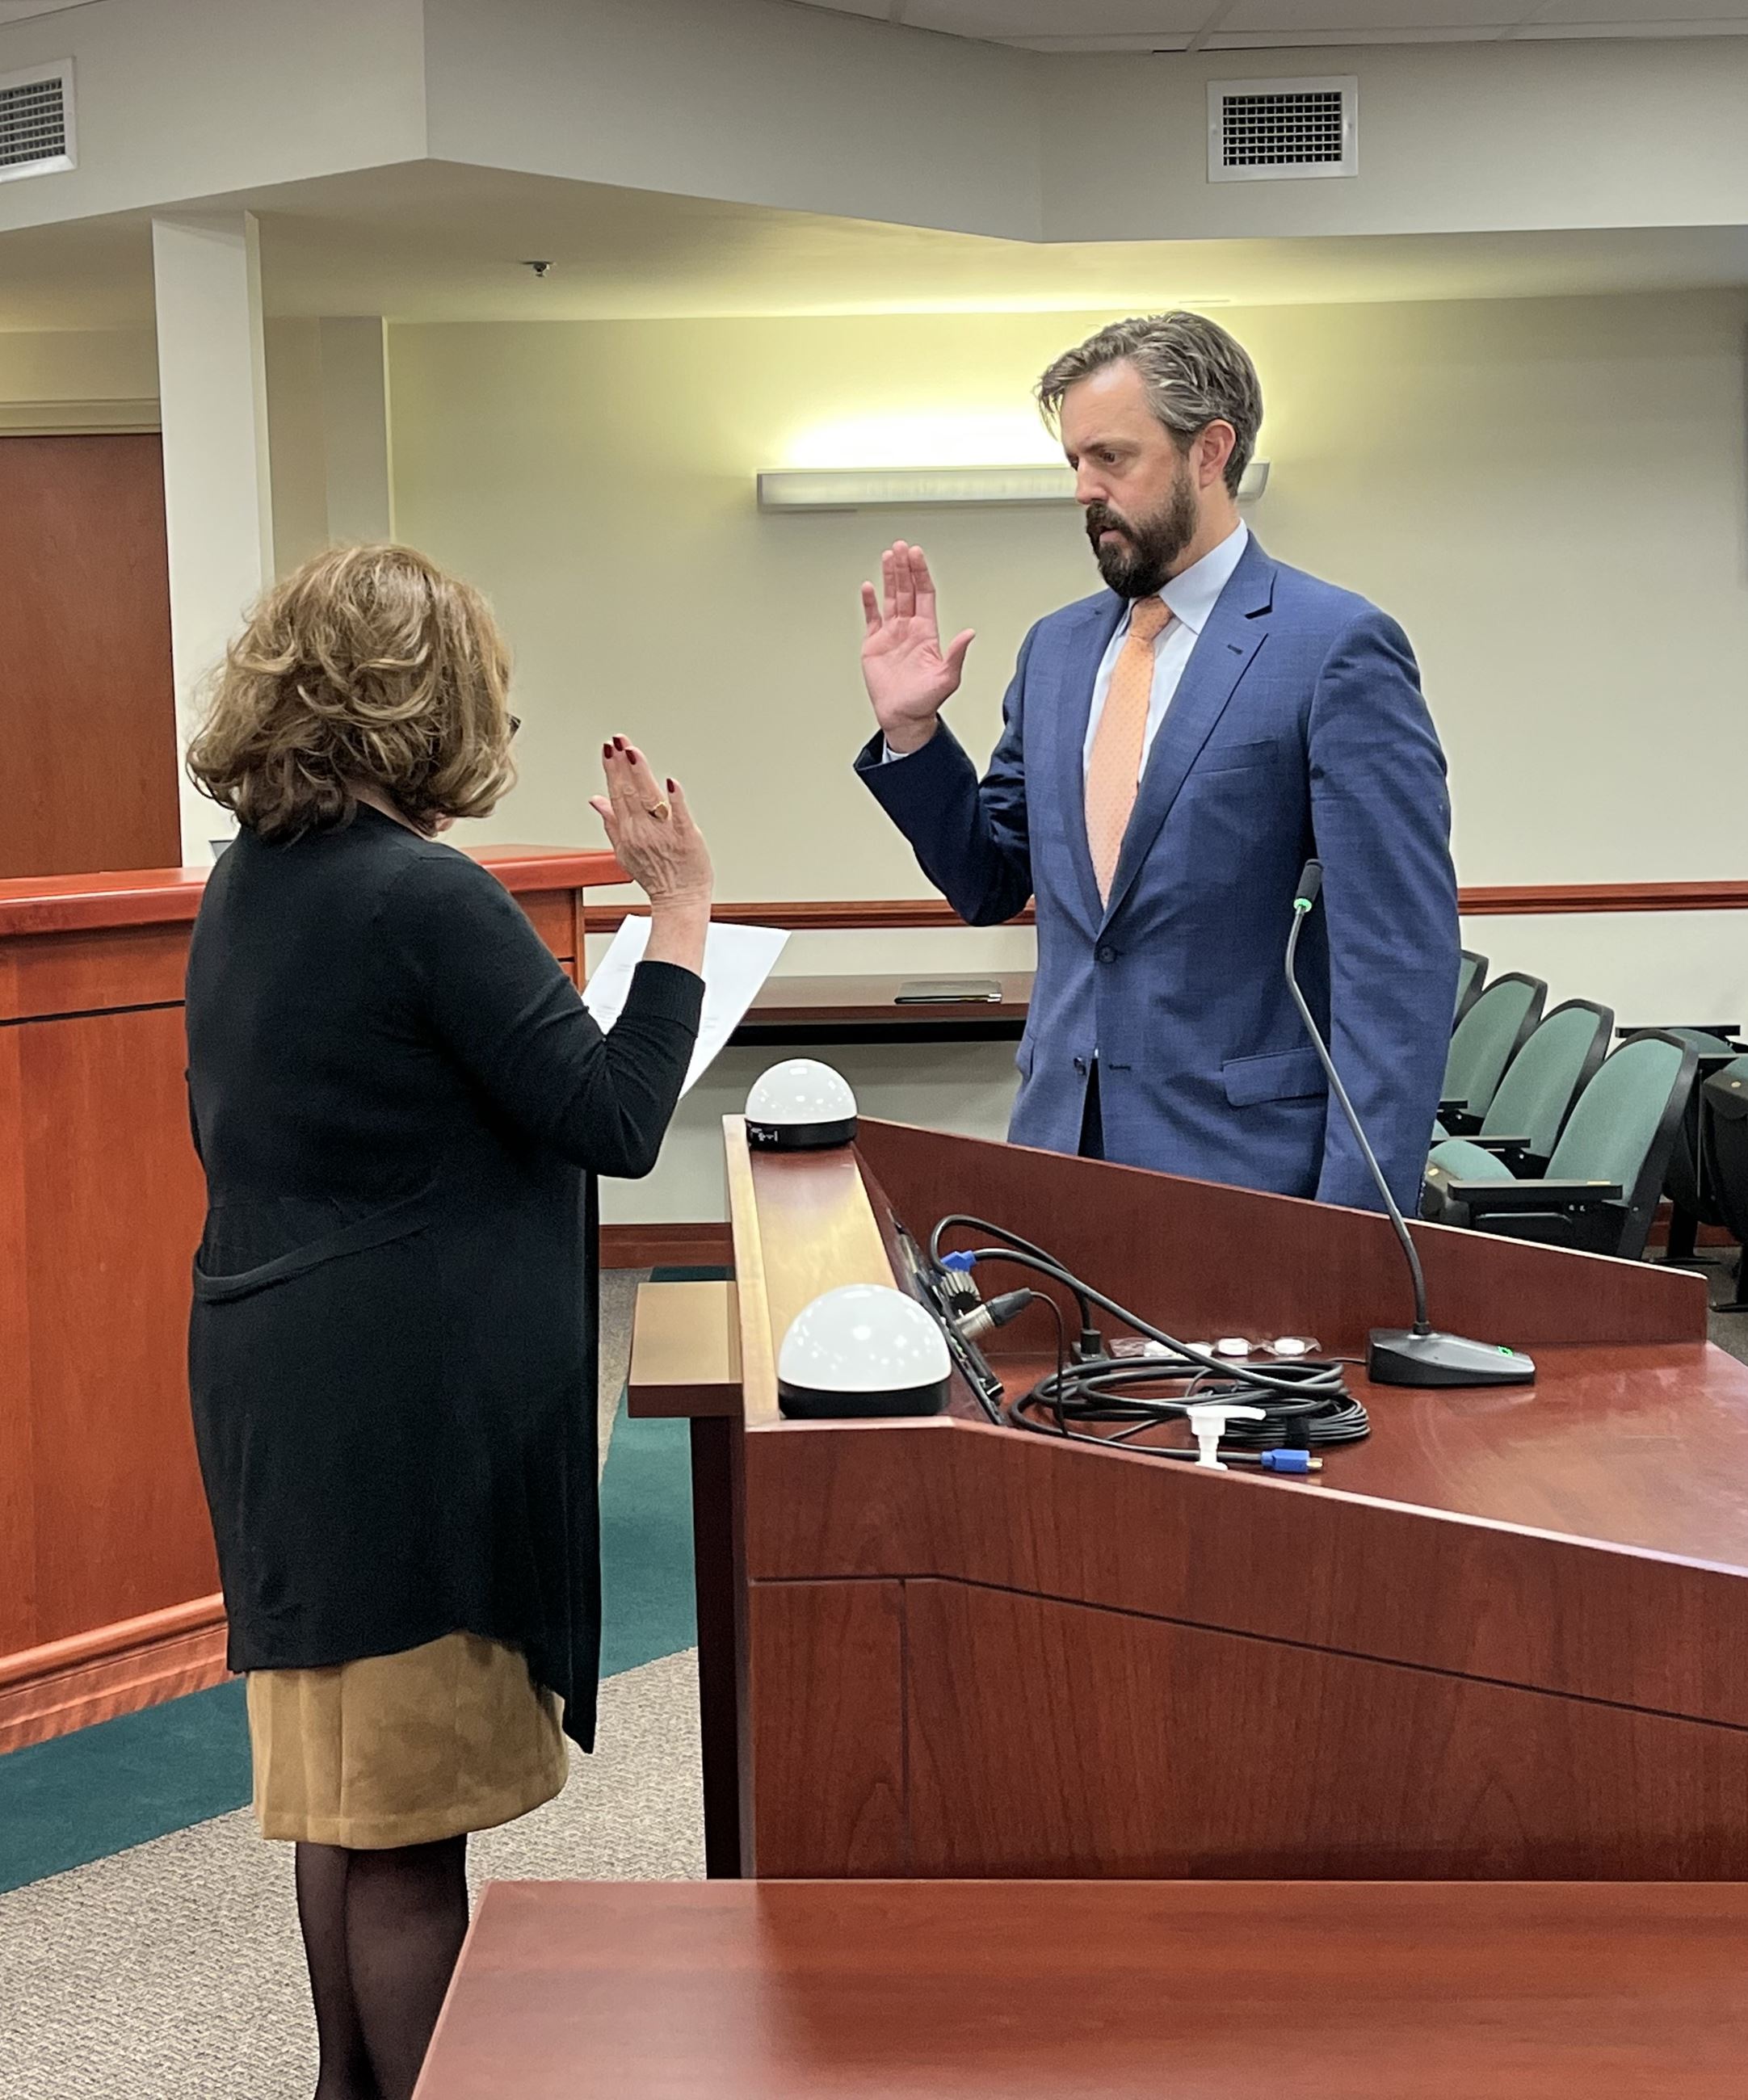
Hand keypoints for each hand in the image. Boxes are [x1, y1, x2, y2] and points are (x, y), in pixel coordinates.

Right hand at [590, 739, 712, 912]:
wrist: (679, 899)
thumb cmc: (656, 877)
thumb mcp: (624, 851)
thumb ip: (610, 822)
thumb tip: (596, 800)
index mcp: (628, 832)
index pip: (616, 794)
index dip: (612, 770)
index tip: (608, 749)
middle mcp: (643, 830)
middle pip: (630, 792)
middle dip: (622, 764)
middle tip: (618, 741)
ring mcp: (665, 833)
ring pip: (650, 798)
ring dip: (641, 774)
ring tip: (634, 753)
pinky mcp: (687, 837)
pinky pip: (680, 816)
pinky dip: (675, 800)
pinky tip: (671, 783)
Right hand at [859, 542, 974, 756]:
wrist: (903, 718)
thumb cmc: (925, 702)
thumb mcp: (947, 678)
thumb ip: (956, 654)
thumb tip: (969, 633)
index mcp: (926, 633)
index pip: (924, 595)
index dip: (921, 574)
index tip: (916, 556)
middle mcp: (909, 630)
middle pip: (907, 590)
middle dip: (904, 568)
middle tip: (901, 547)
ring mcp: (892, 635)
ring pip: (891, 598)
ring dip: (890, 577)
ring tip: (888, 556)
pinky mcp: (875, 645)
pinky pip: (872, 618)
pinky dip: (869, 602)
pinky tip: (868, 587)